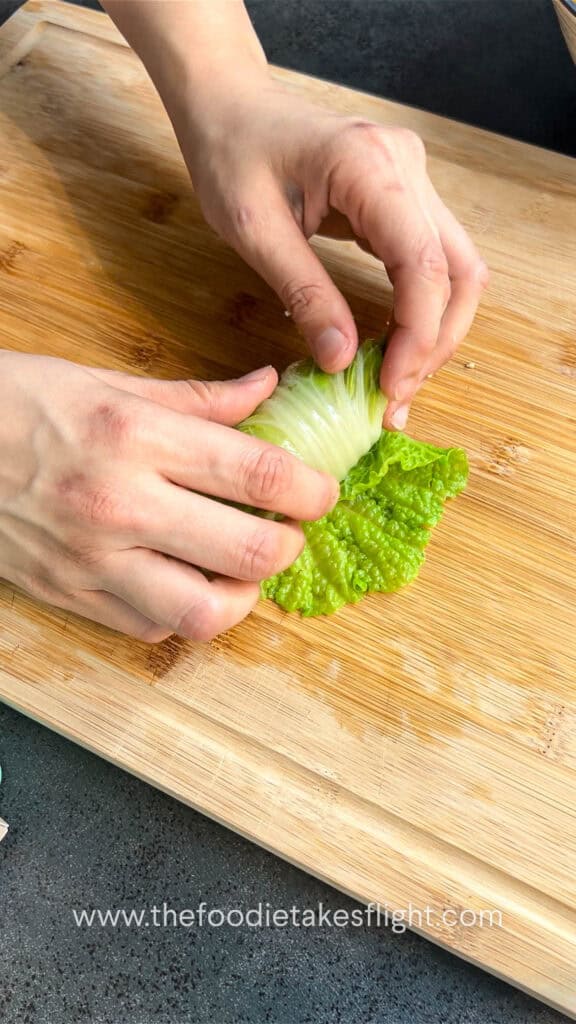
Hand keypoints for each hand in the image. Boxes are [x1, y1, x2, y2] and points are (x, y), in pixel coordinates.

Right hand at [0, 352, 337, 640]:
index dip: (312, 490)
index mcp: (137, 437)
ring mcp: (93, 561)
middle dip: (290, 544)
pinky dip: (185, 612)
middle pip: (249, 553)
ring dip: (243, 595)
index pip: (259, 475)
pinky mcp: (70, 596)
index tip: (320, 491)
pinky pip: (153, 628)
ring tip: (241, 567)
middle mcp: (121, 505)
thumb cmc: (16, 404)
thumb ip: (198, 397)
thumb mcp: (106, 383)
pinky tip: (183, 578)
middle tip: (288, 528)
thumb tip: (267, 389)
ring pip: (205, 613)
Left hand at [174, 82, 487, 430]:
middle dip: (434, 344)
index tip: (390, 388)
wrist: (231, 106)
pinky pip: (431, 262)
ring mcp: (413, 180)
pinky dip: (421, 311)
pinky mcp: (404, 197)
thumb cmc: (232, 155)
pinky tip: (394, 348)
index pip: (422, 264)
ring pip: (456, 270)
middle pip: (458, 272)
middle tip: (396, 399)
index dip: (416, 335)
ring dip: (435, 333)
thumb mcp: (254, 230)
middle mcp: (407, 168)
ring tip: (398, 383)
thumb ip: (303, 293)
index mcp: (369, 166)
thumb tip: (341, 360)